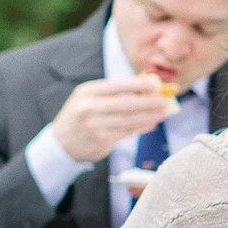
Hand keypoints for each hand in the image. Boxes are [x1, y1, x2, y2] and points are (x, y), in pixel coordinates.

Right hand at [49, 76, 175, 166]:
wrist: (61, 142)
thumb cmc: (82, 116)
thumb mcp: (90, 98)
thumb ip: (114, 93)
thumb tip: (147, 87)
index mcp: (86, 91)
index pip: (116, 85)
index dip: (137, 85)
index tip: (155, 85)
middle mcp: (88, 107)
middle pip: (125, 104)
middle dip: (148, 102)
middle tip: (165, 101)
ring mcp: (94, 125)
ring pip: (128, 120)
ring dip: (148, 116)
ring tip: (163, 113)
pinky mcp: (100, 140)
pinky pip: (126, 132)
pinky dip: (141, 127)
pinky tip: (151, 124)